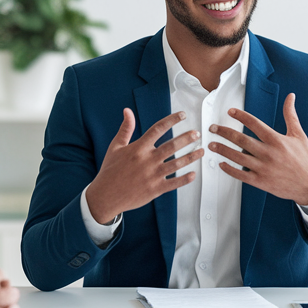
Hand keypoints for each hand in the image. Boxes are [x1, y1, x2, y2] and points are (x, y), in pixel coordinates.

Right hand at [85, 109, 203, 224]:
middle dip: (187, 138)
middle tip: (197, 134)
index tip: (182, 115)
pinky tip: (194, 174)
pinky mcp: (155, 189)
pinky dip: (185, 179)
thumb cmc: (110, 170)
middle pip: (172, 146)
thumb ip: (125, 129)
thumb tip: (127, 111)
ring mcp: (152, 175)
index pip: (158, 129)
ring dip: (191, 157)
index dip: (172, 120)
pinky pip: (174, 183)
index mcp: (138, 148)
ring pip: (177, 164)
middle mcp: (147, 160)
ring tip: (201, 151)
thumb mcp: (115, 147)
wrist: (105, 196)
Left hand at [208, 94, 307, 204]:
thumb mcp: (299, 135)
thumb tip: (290, 97)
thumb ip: (290, 115)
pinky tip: (222, 164)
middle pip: (241, 139)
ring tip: (212, 144)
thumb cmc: (304, 160)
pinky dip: (229, 169)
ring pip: (237, 157)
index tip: (230, 112)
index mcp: (277, 140)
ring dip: (222, 149)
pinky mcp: (260, 181)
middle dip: (224, 132)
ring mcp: (263, 168)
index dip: (241, 116)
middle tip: (213, 128)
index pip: (254, 124)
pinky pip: (240, 175)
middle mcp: (268, 153)